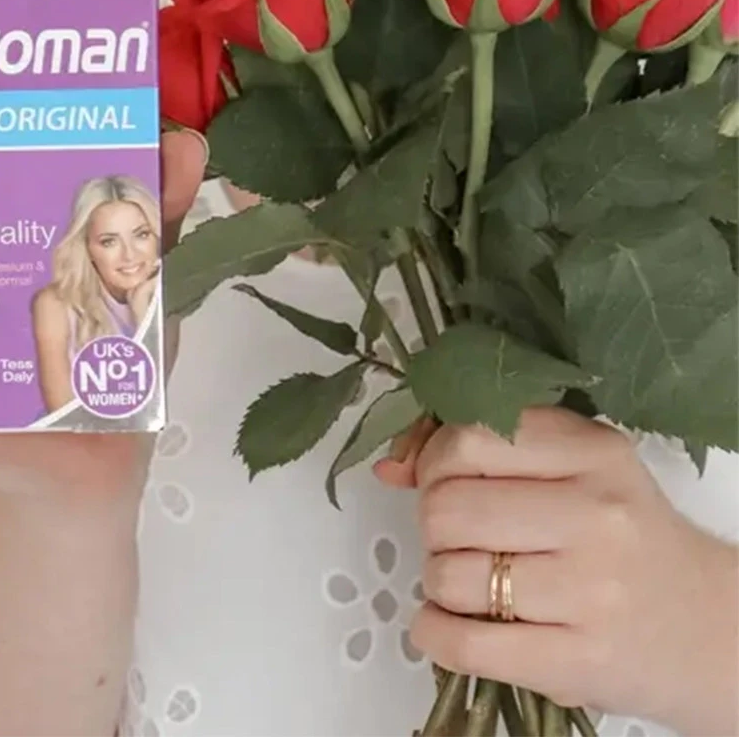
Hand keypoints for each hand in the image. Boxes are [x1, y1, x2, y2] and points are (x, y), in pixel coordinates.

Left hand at [374, 407, 738, 734]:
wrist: (710, 629)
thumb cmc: (627, 537)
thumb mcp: (575, 467)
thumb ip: (481, 448)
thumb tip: (391, 463)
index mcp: (592, 452)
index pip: (467, 437)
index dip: (434, 459)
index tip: (443, 476)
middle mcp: (594, 514)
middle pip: (446, 506)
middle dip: (434, 523)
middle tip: (460, 535)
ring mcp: (588, 591)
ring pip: (447, 573)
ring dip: (438, 579)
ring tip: (471, 579)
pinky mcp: (577, 661)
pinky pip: (461, 643)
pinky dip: (433, 632)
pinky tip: (446, 622)